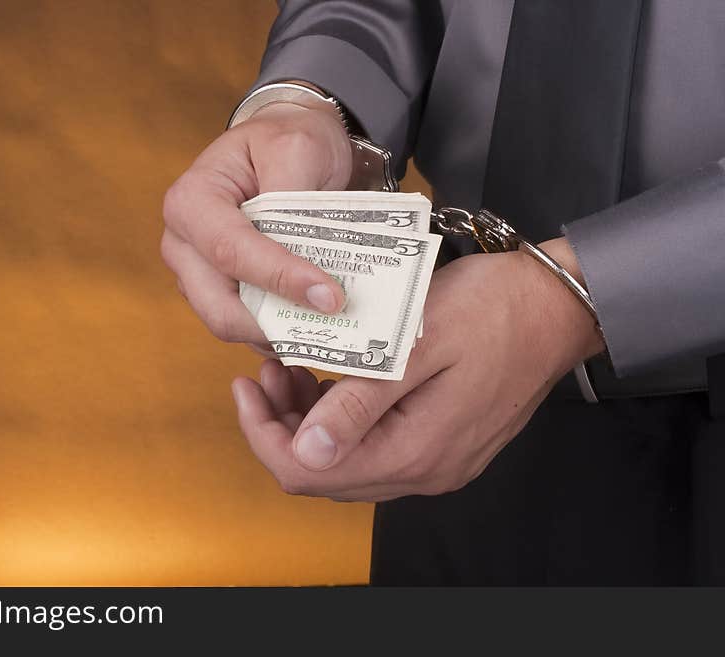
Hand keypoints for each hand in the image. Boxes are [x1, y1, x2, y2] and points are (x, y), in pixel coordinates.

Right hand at [161, 102, 351, 343]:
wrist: (284, 146)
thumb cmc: (286, 141)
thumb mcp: (296, 148)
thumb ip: (294, 198)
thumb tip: (307, 260)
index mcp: (191, 201)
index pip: (231, 252)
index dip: (279, 279)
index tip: (330, 297)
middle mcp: (183, 244)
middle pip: (219, 308)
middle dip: (274, 323)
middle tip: (330, 322)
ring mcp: (196, 274)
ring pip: (233, 325)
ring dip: (280, 333)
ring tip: (329, 328)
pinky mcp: (218, 294)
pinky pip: (247, 326)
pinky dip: (279, 333)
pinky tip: (315, 327)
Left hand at [231, 238, 604, 500]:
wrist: (557, 306)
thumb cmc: (492, 310)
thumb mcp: (415, 344)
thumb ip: (360, 404)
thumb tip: (306, 450)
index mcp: (413, 451)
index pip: (308, 471)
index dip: (262, 434)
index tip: (245, 386)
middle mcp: (423, 470)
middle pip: (323, 473)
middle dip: (280, 425)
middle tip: (266, 370)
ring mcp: (436, 462)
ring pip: (347, 462)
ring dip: (309, 422)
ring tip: (292, 367)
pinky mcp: (443, 443)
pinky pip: (375, 448)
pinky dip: (342, 420)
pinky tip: (333, 379)